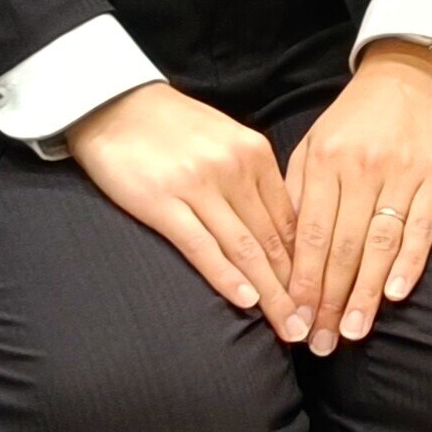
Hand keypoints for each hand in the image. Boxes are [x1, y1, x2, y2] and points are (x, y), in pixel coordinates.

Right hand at [67, 80, 305, 340]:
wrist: (113, 104)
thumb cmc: (172, 127)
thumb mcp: (226, 141)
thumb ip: (254, 179)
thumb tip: (281, 228)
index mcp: (255, 154)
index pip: (290, 219)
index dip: (307, 263)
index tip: (318, 296)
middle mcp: (233, 169)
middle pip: (273, 240)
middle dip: (295, 288)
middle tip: (310, 326)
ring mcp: (198, 185)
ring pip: (245, 248)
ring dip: (270, 293)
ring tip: (287, 327)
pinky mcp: (162, 201)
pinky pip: (202, 246)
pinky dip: (227, 276)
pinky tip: (246, 301)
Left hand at [285, 40, 431, 348]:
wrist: (413, 71)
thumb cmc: (358, 115)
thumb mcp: (317, 141)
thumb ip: (299, 190)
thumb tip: (284, 246)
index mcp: (327, 162)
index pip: (311, 234)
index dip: (302, 281)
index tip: (293, 319)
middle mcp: (363, 171)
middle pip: (342, 247)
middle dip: (329, 300)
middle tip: (319, 343)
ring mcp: (402, 176)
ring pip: (380, 244)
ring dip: (366, 293)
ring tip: (353, 332)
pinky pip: (422, 228)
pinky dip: (409, 262)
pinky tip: (395, 293)